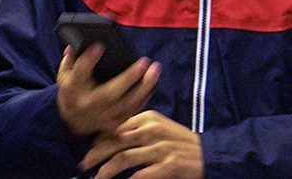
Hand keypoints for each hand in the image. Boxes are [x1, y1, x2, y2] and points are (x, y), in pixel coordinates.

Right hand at [56, 44, 160, 136]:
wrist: (73, 124)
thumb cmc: (72, 94)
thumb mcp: (65, 77)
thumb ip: (69, 61)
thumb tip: (73, 46)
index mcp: (73, 91)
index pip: (79, 73)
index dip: (89, 59)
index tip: (100, 45)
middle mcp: (88, 106)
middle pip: (110, 93)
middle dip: (129, 77)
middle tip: (145, 61)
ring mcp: (102, 117)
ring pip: (127, 103)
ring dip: (144, 86)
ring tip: (155, 69)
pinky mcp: (114, 123)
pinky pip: (133, 110)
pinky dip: (145, 97)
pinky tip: (153, 83)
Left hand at [81, 111, 203, 178]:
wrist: (208, 154)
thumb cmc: (179, 143)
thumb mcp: (160, 129)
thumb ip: (138, 130)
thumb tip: (112, 138)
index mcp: (150, 118)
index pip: (117, 127)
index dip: (100, 140)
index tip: (89, 150)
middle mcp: (153, 130)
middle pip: (116, 141)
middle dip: (97, 154)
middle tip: (84, 165)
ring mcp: (161, 148)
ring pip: (124, 158)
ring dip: (106, 171)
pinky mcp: (168, 165)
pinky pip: (140, 175)